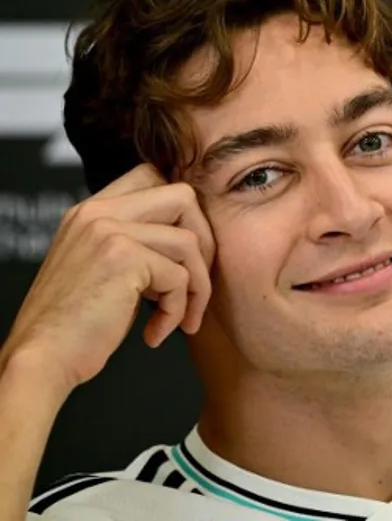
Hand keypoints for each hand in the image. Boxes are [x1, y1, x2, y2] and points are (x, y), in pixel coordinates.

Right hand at [0, 164, 214, 395]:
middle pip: (183, 196)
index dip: (183, 213)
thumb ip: (135, 241)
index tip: (185, 254)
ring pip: (189, 242)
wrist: (41, 360)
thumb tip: (189, 239)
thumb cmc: (74, 325)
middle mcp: (97, 213)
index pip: (153, 177)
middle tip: (196, 283)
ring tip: (180, 318)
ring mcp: (109, 231)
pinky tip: (156, 332)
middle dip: (204, 241)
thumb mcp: (101, 266)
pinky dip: (178, 310)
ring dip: (197, 287)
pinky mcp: (123, 259)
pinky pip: (180, 277)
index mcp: (89, 211)